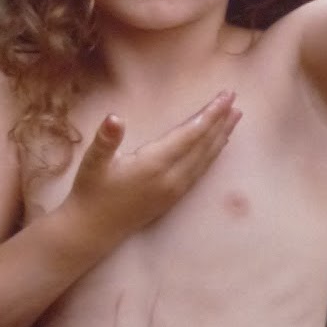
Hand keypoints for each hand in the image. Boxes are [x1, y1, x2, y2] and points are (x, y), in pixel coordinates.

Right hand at [61, 91, 241, 245]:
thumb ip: (106, 140)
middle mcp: (171, 178)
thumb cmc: (91, 192)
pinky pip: (201, 170)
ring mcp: (175, 189)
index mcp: (154, 165)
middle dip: (221, 120)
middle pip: (204, 145)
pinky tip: (218, 144)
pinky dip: (213, 154)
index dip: (209, 114)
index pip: (190, 135)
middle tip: (235, 98)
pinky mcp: (174, 197)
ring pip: (205, 158)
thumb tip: (114, 118)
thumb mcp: (92, 163)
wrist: (92, 231)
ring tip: (235, 116)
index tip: (226, 96)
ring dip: (221, 136)